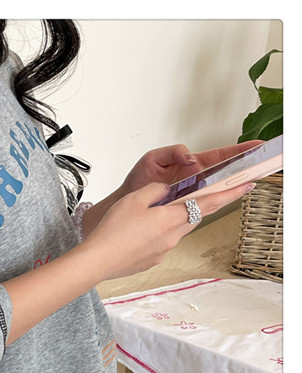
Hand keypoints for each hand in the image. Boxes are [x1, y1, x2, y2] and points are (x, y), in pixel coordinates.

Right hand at [80, 179, 254, 280]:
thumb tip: (165, 192)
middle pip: (192, 217)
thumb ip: (155, 191)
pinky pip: (159, 243)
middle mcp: (173, 236)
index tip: (247, 186)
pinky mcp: (151, 261)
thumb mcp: (135, 199)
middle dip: (194, 207)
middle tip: (194, 198)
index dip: (229, 194)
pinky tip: (135, 234)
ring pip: (174, 230)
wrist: (97, 261)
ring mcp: (163, 251)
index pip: (208, 203)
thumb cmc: (113, 231)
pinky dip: (153, 236)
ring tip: (146, 219)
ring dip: (169, 222)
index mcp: (172, 218)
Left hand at [120, 141, 263, 194]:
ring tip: (250, 180)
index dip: (238, 151)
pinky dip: (214, 203)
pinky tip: (226, 199)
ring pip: (216, 192)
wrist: (124, 203)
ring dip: (233, 187)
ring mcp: (191, 196)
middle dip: (244, 168)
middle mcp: (194, 180)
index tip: (257, 146)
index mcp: (190, 165)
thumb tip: (190, 157)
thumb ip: (172, 153)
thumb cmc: (137, 180)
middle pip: (224, 174)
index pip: (220, 156)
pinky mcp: (185, 210)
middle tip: (263, 164)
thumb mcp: (153, 158)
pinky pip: (203, 207)